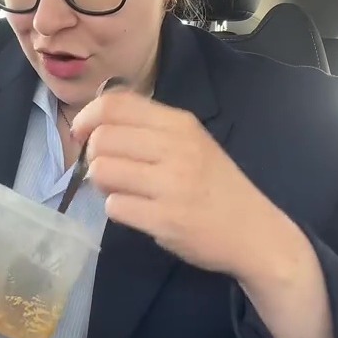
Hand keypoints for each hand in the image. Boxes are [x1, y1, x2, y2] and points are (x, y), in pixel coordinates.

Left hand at [72, 91, 277, 277]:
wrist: (255, 233)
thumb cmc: (216, 185)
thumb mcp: (192, 142)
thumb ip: (149, 128)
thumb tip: (95, 121)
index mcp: (179, 123)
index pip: (114, 105)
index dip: (87, 117)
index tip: (82, 133)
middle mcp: (175, 148)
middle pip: (102, 139)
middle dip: (93, 156)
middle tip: (107, 171)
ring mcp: (171, 185)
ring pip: (102, 172)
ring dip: (101, 185)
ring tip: (120, 191)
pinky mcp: (165, 219)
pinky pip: (115, 207)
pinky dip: (117, 210)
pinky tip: (136, 212)